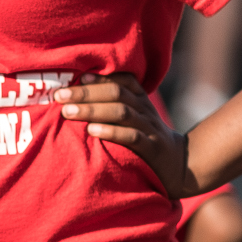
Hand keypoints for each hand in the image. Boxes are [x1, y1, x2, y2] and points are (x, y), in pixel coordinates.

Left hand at [55, 74, 196, 194]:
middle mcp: (145, 110)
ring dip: (92, 110)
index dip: (99, 77)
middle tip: (60, 96)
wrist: (181, 166)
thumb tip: (76, 96)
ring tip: (68, 112)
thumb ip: (114, 105)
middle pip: (116, 93)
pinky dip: (111, 132)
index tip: (76, 75)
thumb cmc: (147, 139)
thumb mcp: (135, 118)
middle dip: (86, 92)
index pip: (122, 80)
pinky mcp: (151, 149)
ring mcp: (149, 128)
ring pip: (121, 112)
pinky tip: (92, 131)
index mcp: (140, 100)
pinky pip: (131, 137)